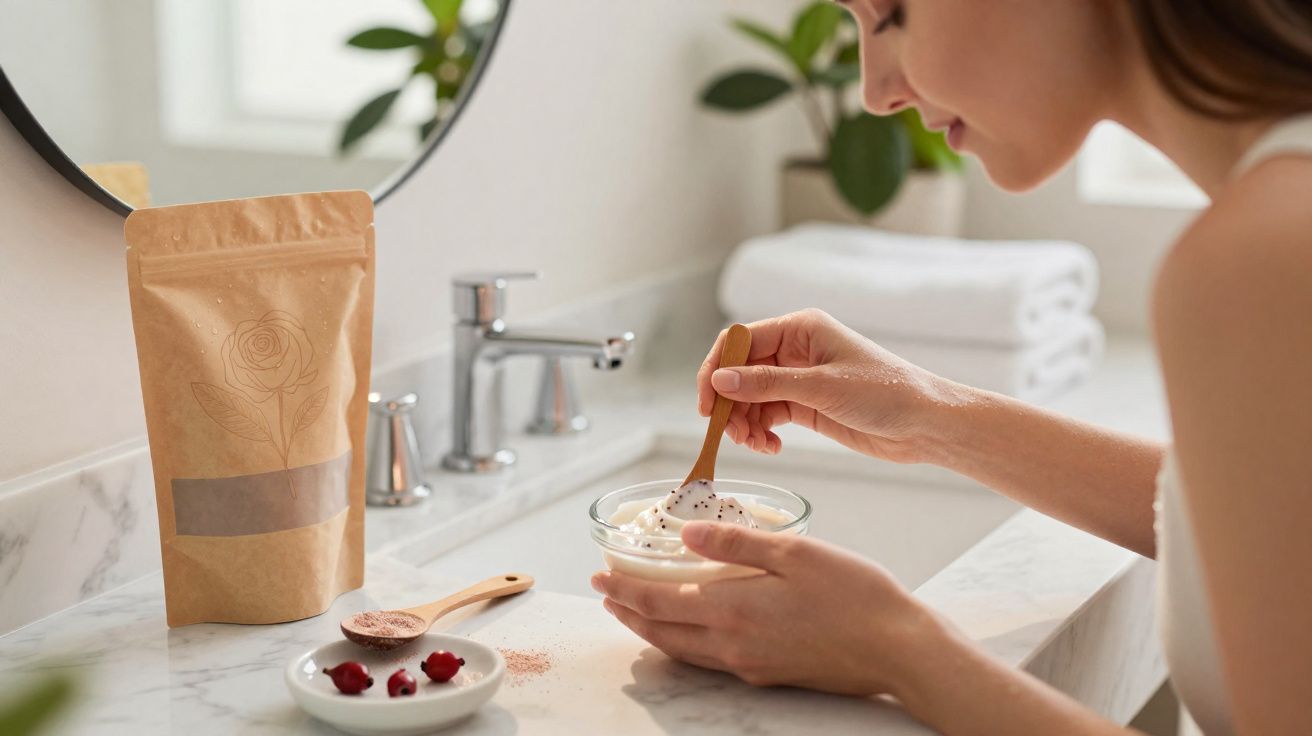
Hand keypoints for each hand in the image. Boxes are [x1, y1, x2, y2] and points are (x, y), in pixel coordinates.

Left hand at [591, 521, 951, 697]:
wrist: (900, 650)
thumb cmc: (856, 594)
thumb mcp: (795, 552)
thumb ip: (736, 543)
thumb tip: (687, 530)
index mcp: (733, 610)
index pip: (657, 602)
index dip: (622, 589)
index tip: (598, 575)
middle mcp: (732, 645)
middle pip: (661, 633)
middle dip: (627, 613)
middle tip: (606, 593)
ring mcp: (750, 665)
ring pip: (683, 651)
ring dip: (651, 632)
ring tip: (635, 612)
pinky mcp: (769, 674)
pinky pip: (709, 661)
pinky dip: (684, 644)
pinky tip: (691, 630)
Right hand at [697, 309, 964, 461]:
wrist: (925, 424)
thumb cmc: (886, 393)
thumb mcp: (822, 387)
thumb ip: (767, 384)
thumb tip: (720, 381)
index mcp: (800, 328)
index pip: (740, 341)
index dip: (717, 369)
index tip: (708, 404)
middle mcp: (796, 349)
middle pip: (740, 371)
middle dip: (730, 403)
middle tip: (729, 434)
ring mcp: (800, 378)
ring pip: (751, 397)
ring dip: (745, 422)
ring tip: (755, 445)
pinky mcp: (806, 405)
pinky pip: (768, 415)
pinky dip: (762, 432)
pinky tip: (770, 447)